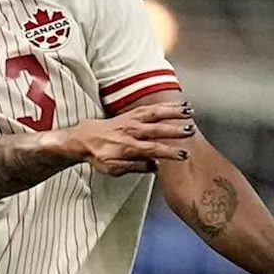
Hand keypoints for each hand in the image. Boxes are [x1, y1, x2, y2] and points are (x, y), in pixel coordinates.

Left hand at [59, 102, 195, 176]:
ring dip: (171, 112)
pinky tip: (176, 104)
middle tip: (190, 130)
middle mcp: (130, 131)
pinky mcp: (130, 114)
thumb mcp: (113, 169)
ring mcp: (130, 120)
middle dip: (174, 130)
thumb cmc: (98, 155)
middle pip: (156, 129)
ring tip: (188, 110)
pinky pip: (148, 108)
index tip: (183, 154)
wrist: (82, 138)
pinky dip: (163, 105)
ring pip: (154, 114)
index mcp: (127, 147)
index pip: (152, 149)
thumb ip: (135, 167)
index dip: (168, 152)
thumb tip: (155, 166)